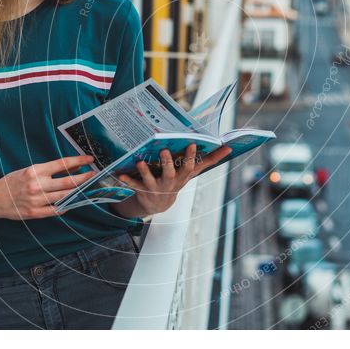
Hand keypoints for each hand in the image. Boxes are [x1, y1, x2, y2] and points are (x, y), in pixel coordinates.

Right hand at [0, 155, 95, 219]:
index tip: (90, 159)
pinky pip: (56, 210)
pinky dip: (66, 206)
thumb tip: (72, 168)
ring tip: (87, 188)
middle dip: (85, 178)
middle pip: (68, 182)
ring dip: (78, 192)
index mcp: (35, 171)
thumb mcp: (30, 170)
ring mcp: (36, 200)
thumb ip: (49, 170)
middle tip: (95, 175)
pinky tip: (72, 202)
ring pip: (64, 196)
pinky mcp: (35, 213)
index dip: (78, 161)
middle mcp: (37, 185)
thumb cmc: (13, 182)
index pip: (62, 164)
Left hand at [116, 143, 231, 215]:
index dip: (191, 157)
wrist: (158, 204)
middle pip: (170, 174)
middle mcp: (169, 183)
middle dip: (167, 163)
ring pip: (150, 180)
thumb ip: (210, 159)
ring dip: (145, 172)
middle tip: (164, 151)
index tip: (192, 144)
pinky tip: (119, 174)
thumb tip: (230, 147)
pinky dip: (127, 180)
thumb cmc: (177, 180)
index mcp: (182, 177)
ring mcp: (155, 188)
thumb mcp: (192, 172)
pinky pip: (133, 185)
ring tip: (140, 162)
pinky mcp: (141, 190)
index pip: (189, 167)